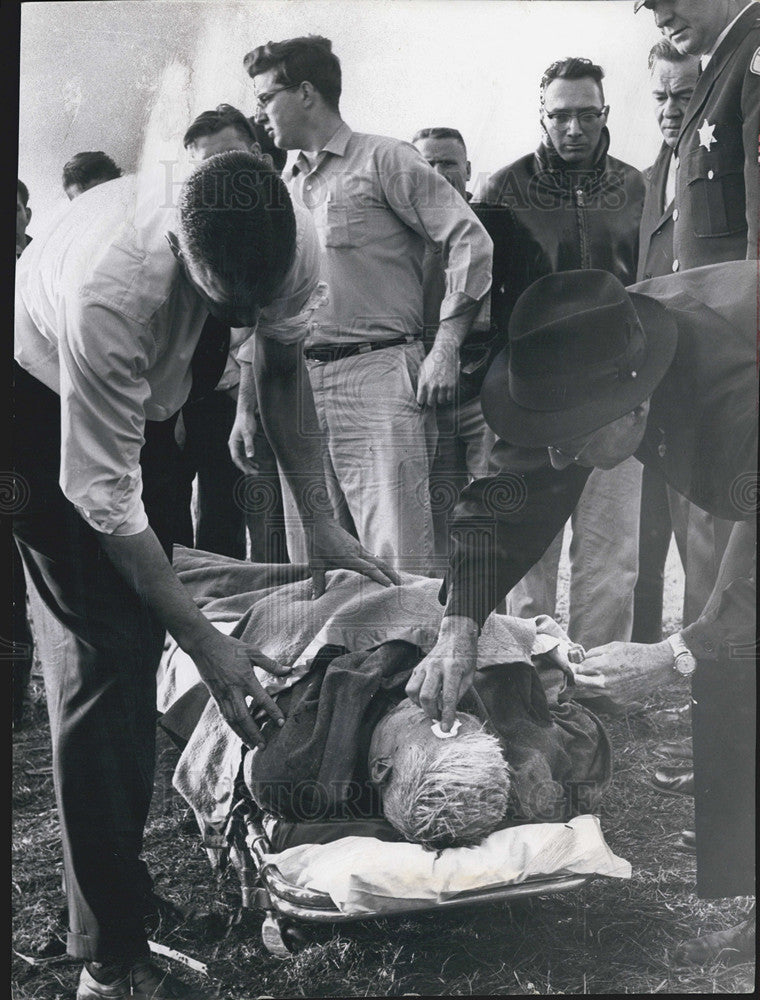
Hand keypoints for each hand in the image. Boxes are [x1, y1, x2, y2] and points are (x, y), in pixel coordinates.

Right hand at [191, 629, 291, 748]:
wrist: (205, 646)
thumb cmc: (231, 647)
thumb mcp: (253, 652)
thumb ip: (270, 664)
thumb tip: (288, 671)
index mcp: (245, 678)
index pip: (261, 699)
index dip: (272, 711)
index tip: (281, 722)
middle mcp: (233, 690)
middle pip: (244, 717)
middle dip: (254, 733)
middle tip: (263, 746)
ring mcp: (222, 695)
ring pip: (233, 720)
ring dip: (242, 734)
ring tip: (252, 746)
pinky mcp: (215, 696)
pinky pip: (224, 715)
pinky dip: (232, 727)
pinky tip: (239, 733)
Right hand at [229, 408, 258, 473]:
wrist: (245, 413)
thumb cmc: (246, 421)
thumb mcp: (248, 433)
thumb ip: (249, 445)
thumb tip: (250, 456)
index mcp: (233, 443)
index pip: (236, 458)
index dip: (243, 466)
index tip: (250, 472)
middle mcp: (234, 445)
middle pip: (239, 460)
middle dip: (246, 467)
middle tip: (256, 474)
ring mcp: (238, 445)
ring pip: (242, 458)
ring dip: (248, 465)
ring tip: (256, 471)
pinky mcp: (242, 443)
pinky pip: (244, 454)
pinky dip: (249, 460)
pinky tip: (255, 464)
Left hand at [306, 516, 400, 597]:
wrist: (320, 522)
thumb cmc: (316, 542)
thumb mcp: (315, 564)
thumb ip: (318, 582)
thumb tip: (315, 599)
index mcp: (348, 557)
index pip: (368, 568)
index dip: (379, 577)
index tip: (390, 585)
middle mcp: (357, 552)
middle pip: (380, 563)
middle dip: (392, 574)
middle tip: (401, 586)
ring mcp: (359, 549)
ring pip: (378, 560)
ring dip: (388, 570)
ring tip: (396, 581)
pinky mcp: (358, 547)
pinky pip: (373, 558)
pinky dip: (380, 566)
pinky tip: (383, 572)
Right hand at [405, 616, 478, 730]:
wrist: (455, 637)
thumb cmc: (465, 659)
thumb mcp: (469, 677)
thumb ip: (458, 694)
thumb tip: (449, 715)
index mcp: (453, 668)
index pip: (448, 697)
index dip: (447, 715)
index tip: (446, 728)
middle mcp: (436, 666)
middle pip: (426, 696)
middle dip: (431, 712)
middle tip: (438, 717)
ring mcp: (424, 665)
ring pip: (413, 692)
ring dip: (421, 705)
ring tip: (431, 707)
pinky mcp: (417, 667)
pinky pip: (410, 686)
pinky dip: (415, 697)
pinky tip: (425, 699)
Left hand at [416, 336, 459, 406]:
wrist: (445, 352)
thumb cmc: (432, 360)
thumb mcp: (421, 369)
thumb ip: (420, 382)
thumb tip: (420, 392)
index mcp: (423, 383)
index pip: (421, 400)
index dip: (422, 400)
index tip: (424, 398)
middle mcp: (432, 386)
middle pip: (430, 402)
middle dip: (431, 400)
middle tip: (433, 396)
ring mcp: (443, 386)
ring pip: (440, 401)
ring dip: (440, 398)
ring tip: (440, 392)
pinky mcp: (452, 385)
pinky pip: (449, 398)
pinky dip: (448, 396)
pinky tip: (447, 390)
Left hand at [574, 640, 673, 705]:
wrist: (658, 666)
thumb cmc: (636, 653)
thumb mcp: (613, 646)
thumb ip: (595, 653)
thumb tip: (581, 659)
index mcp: (603, 665)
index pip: (580, 668)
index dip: (576, 666)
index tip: (574, 665)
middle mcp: (606, 681)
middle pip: (581, 682)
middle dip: (578, 676)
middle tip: (578, 673)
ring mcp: (613, 693)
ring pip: (592, 690)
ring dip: (591, 683)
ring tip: (599, 675)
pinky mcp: (619, 700)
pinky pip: (606, 695)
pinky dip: (606, 689)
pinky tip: (616, 681)